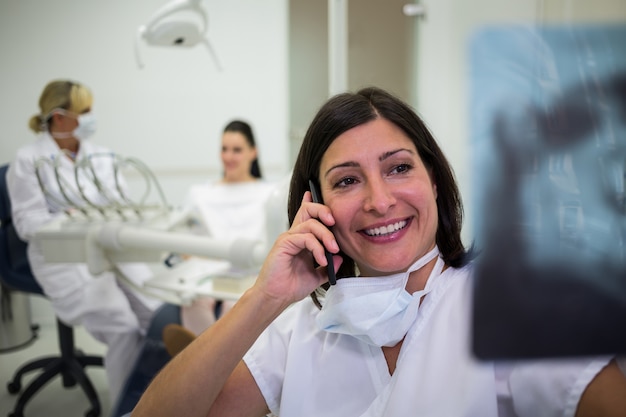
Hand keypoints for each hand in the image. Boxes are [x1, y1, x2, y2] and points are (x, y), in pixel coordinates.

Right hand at [252, 191, 341, 307]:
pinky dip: (317, 248)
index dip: (313, 203)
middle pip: (308, 210)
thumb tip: (339, 258)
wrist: (276, 297)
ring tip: (333, 251)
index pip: (306, 215)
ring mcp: (288, 238)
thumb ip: (328, 266)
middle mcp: (294, 235)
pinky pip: (305, 237)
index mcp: (300, 239)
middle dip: (324, 210)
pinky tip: (321, 260)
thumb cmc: (291, 286)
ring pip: (311, 224)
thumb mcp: (316, 276)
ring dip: (326, 236)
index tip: (315, 194)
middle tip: (335, 223)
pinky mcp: (284, 244)